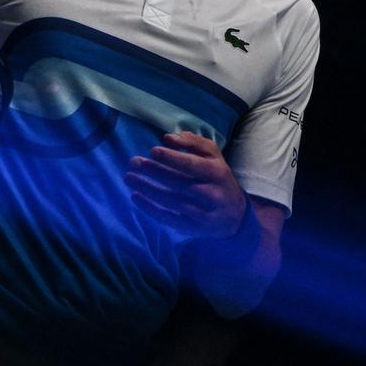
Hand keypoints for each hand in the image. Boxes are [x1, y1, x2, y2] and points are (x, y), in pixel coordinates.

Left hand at [125, 131, 247, 238]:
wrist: (236, 214)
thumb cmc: (218, 177)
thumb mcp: (214, 156)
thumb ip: (194, 142)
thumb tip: (168, 138)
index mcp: (216, 172)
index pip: (192, 165)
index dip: (172, 158)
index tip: (152, 151)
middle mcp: (211, 193)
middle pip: (180, 183)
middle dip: (155, 172)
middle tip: (134, 162)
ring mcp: (203, 213)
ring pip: (172, 201)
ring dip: (148, 189)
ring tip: (129, 177)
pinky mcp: (194, 228)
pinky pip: (170, 219)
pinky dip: (151, 209)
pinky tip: (136, 197)